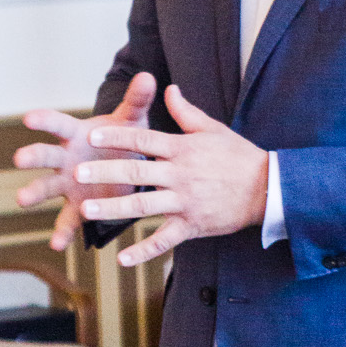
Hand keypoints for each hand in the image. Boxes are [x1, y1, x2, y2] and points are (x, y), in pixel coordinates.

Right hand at [14, 71, 157, 252]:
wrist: (130, 167)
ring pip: (46, 187)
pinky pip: (67, 220)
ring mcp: (67, 184)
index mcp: (77, 134)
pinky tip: (56, 244)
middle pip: (45, 155)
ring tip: (22, 199)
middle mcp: (66, 158)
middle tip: (19, 158)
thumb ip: (137, 102)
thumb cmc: (125, 140)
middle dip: (32, 156)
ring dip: (34, 192)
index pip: (57, 124)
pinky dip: (61, 232)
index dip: (44, 120)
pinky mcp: (77, 207)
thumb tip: (148, 76)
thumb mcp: (132, 122)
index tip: (29, 117)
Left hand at [76, 83, 268, 266]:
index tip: (92, 134)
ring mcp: (185, 202)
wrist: (268, 188)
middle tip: (78, 174)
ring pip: (144, 206)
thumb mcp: (213, 129)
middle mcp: (180, 175)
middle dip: (105, 172)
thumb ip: (186, 112)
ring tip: (86, 210)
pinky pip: (164, 241)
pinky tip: (122, 258)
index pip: (144, 138)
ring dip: (113, 208)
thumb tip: (168, 88)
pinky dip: (144, 251)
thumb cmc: (238, 157)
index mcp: (182, 149)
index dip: (117, 136)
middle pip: (137, 171)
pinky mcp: (192, 226)